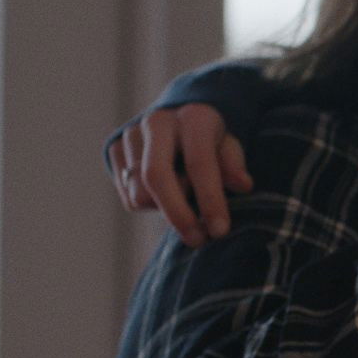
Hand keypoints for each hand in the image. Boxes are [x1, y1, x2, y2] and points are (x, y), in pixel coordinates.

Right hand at [108, 103, 253, 245]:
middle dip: (177, 214)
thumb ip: (234, 165)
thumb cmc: (211, 142)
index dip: (209, 200)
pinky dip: (149, 205)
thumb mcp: (230, 148)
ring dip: (165, 209)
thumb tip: (243, 185)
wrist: (177, 121)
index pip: (199, 163)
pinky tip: (165, 193)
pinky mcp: (114, 150)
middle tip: (198, 240)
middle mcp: (158, 122)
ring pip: (140, 193)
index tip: (219, 231)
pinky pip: (128, 197)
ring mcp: (132, 135)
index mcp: (194, 117)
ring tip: (185, 201)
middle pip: (156, 176)